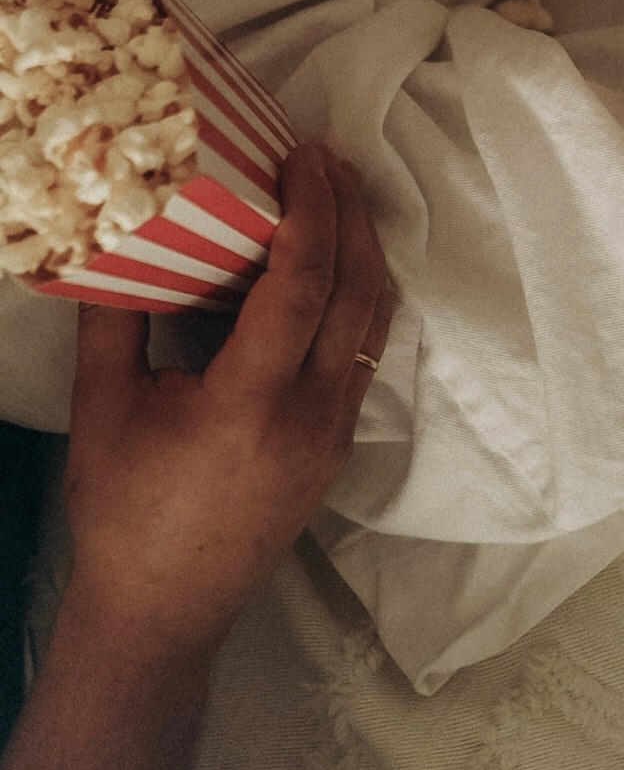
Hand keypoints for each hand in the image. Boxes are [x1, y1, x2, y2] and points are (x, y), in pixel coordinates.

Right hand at [63, 144, 392, 660]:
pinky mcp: (338, 445)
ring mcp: (333, 433)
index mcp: (249, 405)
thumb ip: (114, 318)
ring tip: (335, 194)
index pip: (304, 285)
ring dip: (362, 249)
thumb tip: (114, 233)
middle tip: (322, 158)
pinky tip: (331, 265)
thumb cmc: (123, 516)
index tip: (300, 156)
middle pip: (357, 290)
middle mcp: (308, 416)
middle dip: (348, 212)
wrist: (161, 613)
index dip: (310, 210)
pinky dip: (356, 295)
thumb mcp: (104, 410)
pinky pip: (363, 351)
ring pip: (372, 320)